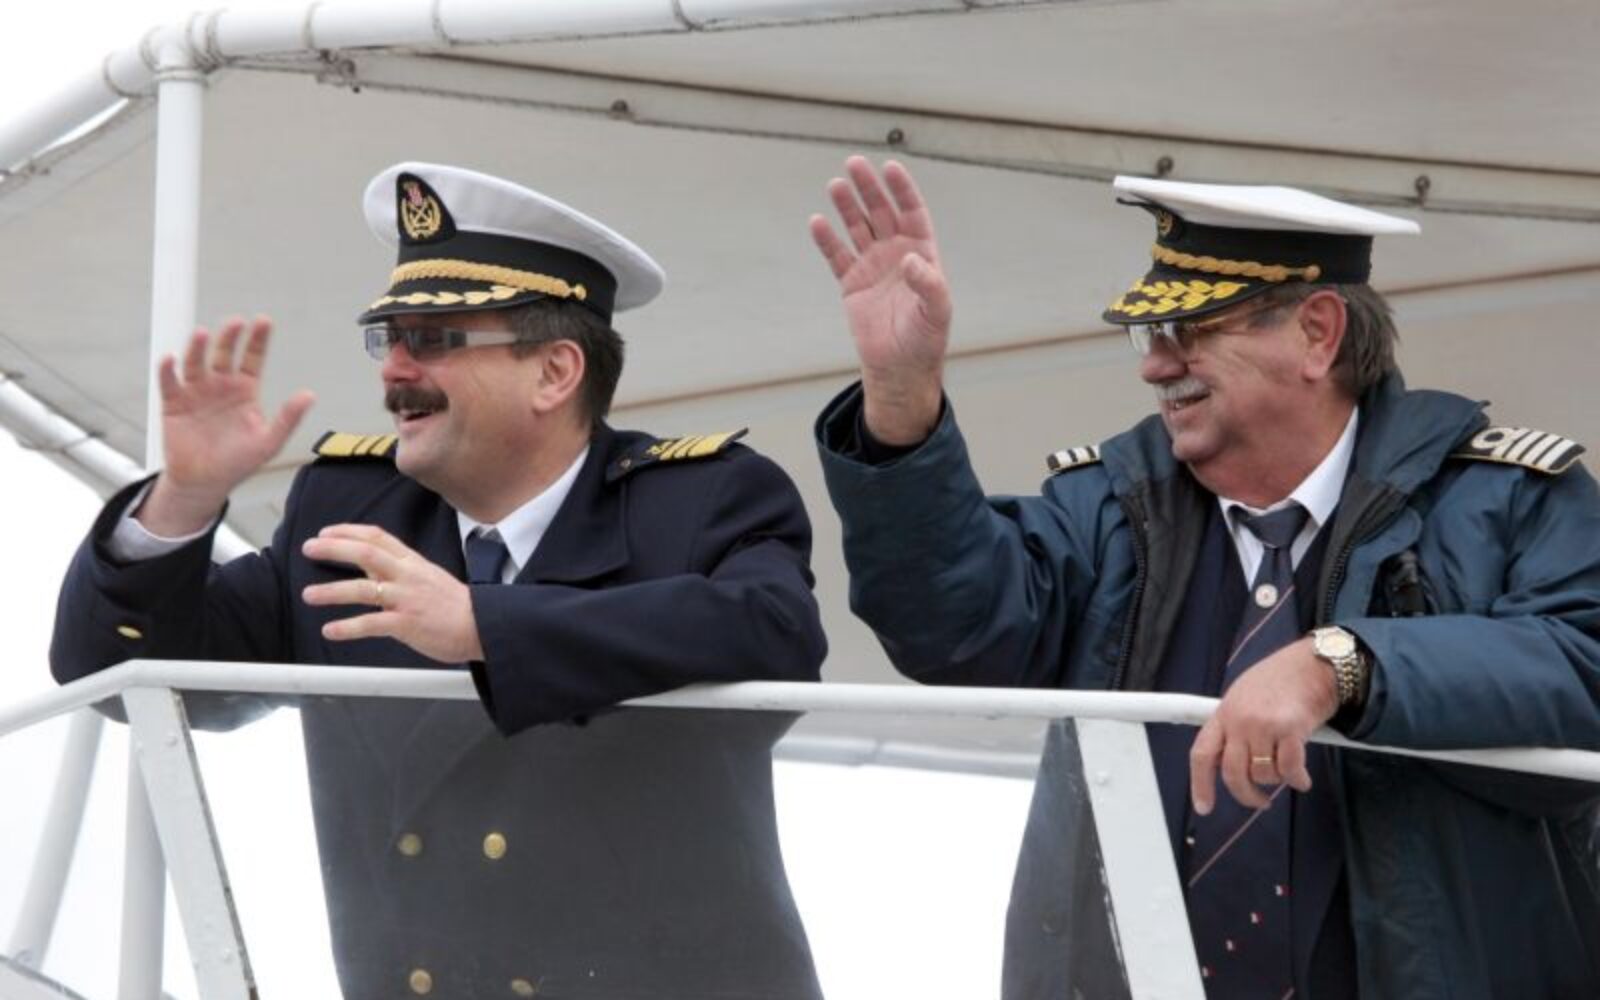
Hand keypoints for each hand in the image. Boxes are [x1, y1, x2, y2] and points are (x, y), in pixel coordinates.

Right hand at [141, 317, 314, 535]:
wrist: (204, 482)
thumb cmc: (238, 462)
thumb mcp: (269, 442)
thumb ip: (288, 418)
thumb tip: (309, 395)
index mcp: (245, 390)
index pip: (252, 358)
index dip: (257, 340)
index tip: (263, 321)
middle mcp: (220, 385)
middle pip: (223, 354)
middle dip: (229, 337)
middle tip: (236, 322)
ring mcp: (196, 391)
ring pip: (196, 363)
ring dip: (197, 347)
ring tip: (202, 334)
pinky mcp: (173, 403)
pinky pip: (169, 382)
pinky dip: (168, 370)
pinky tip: (171, 359)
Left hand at [301, 524, 485, 662]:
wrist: (483, 626)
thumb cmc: (455, 605)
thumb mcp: (427, 577)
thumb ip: (397, 571)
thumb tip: (368, 568)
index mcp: (412, 562)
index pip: (377, 537)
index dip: (348, 532)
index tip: (325, 533)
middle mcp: (407, 576)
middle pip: (366, 553)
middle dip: (334, 549)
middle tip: (309, 548)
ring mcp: (407, 599)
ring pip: (363, 589)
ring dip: (331, 591)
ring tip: (309, 594)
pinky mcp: (407, 624)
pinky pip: (372, 624)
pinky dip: (348, 627)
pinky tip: (330, 630)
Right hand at [810, 156, 952, 444]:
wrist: (899, 366)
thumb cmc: (925, 338)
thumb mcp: (937, 311)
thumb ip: (929, 284)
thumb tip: (911, 259)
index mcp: (921, 253)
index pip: (911, 212)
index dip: (901, 190)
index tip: (890, 168)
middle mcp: (896, 253)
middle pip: (881, 212)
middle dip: (869, 188)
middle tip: (854, 164)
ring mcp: (871, 266)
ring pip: (857, 228)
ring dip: (847, 206)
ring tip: (836, 185)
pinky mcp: (851, 283)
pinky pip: (836, 256)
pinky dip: (827, 240)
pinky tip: (817, 221)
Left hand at [1189, 637, 1339, 813]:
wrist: (1312, 665)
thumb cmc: (1279, 682)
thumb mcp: (1242, 698)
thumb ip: (1233, 728)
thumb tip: (1228, 763)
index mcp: (1223, 714)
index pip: (1202, 755)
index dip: (1200, 785)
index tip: (1204, 807)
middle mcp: (1240, 720)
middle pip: (1233, 773)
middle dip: (1247, 795)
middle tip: (1260, 801)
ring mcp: (1264, 725)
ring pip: (1263, 774)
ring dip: (1277, 779)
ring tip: (1287, 767)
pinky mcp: (1290, 730)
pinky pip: (1289, 770)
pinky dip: (1298, 780)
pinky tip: (1302, 778)